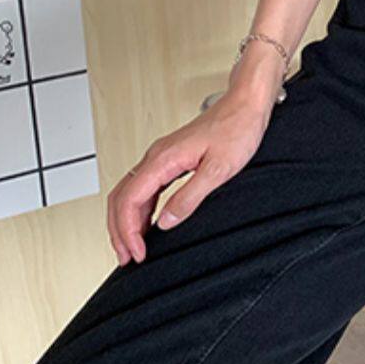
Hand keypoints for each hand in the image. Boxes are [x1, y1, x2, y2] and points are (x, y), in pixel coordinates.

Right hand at [106, 80, 274, 264]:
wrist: (246, 105)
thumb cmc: (237, 129)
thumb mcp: (219, 169)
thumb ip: (190, 196)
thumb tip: (166, 222)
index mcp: (162, 159)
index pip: (129, 200)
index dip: (128, 231)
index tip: (137, 253)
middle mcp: (155, 157)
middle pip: (121, 198)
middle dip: (118, 230)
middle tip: (126, 258)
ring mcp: (161, 158)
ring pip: (129, 193)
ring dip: (125, 222)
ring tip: (130, 247)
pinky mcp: (170, 160)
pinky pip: (144, 188)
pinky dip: (139, 210)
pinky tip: (146, 224)